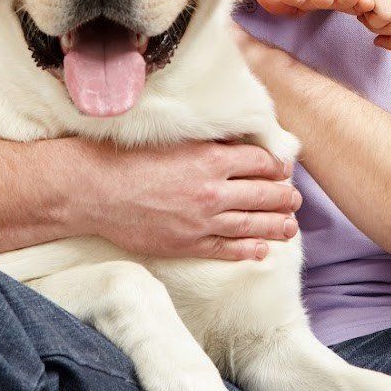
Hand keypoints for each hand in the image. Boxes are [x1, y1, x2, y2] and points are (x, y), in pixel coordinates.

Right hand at [79, 139, 300, 261]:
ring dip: (276, 226)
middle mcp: (213, 190)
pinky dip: (248, 250)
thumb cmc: (127, 158)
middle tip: (295, 199)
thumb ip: (206, 144)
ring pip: (252, 224)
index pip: (260, 163)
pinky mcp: (188, 243)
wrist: (95, 190)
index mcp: (211, 159)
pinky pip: (227, 249)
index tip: (283, 171)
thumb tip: (233, 144)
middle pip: (264, 194)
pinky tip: (261, 250)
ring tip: (290, 227)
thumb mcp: (174, 140)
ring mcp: (202, 220)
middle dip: (285, 197)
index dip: (277, 167)